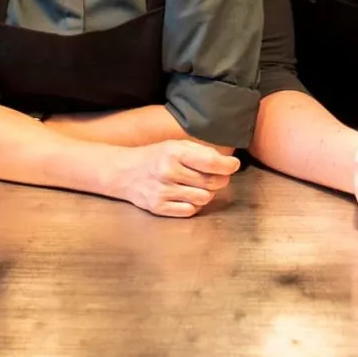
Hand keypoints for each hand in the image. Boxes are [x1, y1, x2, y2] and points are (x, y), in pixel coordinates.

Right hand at [112, 140, 239, 217]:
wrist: (124, 172)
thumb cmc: (155, 157)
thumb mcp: (175, 146)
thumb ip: (201, 153)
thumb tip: (228, 164)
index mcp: (174, 152)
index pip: (211, 162)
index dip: (228, 165)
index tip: (233, 165)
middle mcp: (168, 172)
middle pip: (211, 182)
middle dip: (218, 180)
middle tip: (214, 176)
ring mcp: (163, 191)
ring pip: (204, 198)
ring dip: (206, 193)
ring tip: (197, 186)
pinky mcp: (159, 207)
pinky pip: (190, 211)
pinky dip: (194, 205)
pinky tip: (186, 196)